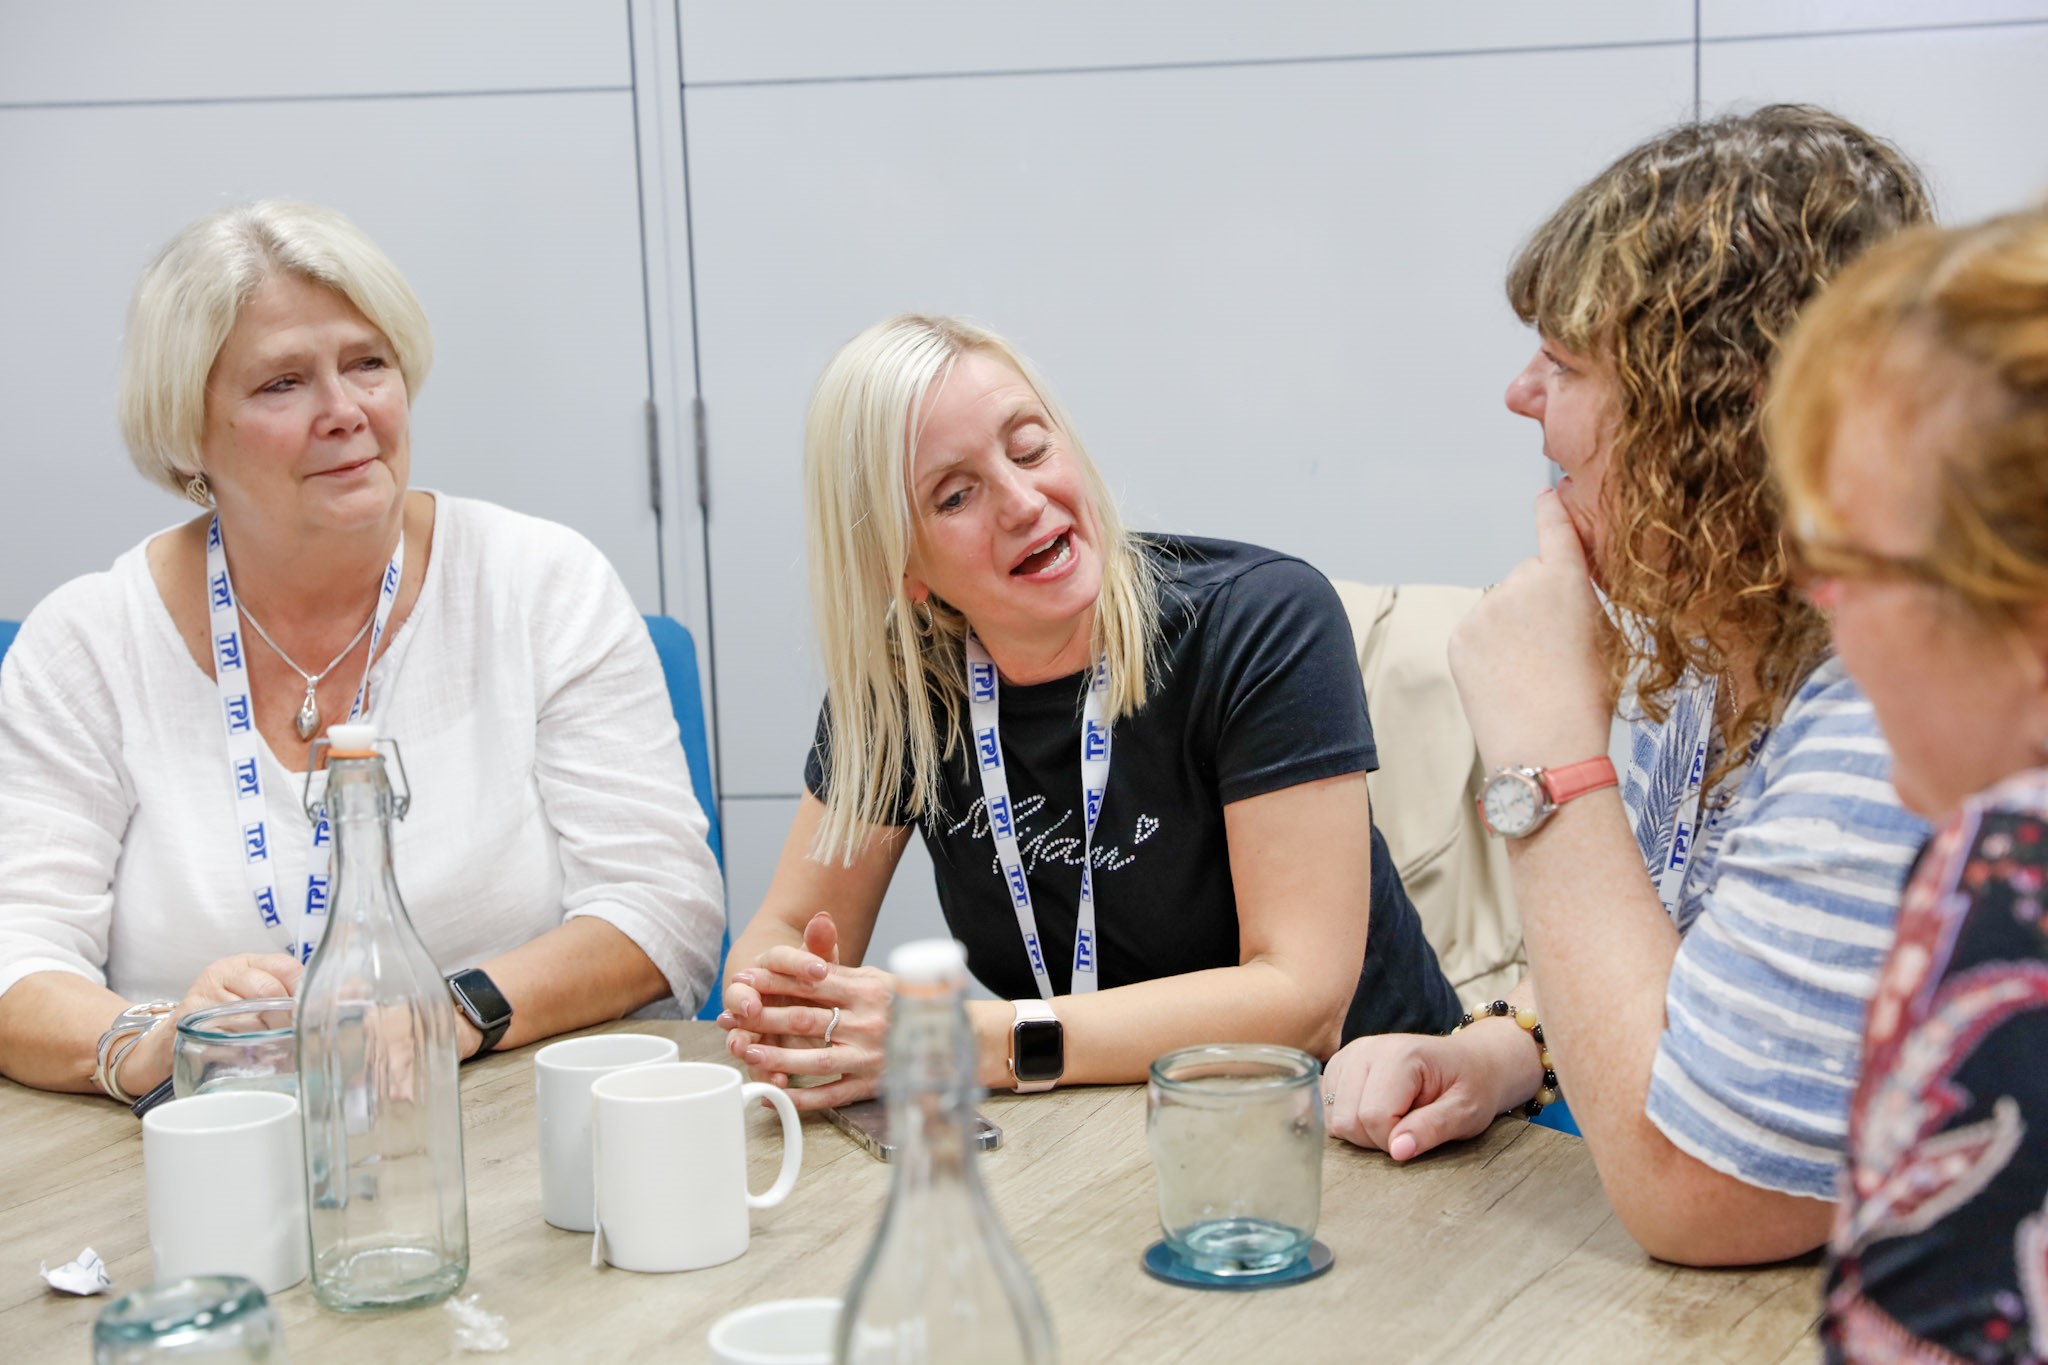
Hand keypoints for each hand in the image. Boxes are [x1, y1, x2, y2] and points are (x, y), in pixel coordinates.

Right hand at [117, 951, 303, 1097]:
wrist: (169, 1041)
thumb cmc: (224, 1019)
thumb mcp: (257, 997)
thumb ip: (291, 995)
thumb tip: (349, 993)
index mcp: (247, 963)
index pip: (287, 968)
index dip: (304, 992)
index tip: (315, 1013)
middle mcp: (224, 973)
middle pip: (269, 991)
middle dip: (287, 1018)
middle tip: (295, 1037)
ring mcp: (205, 995)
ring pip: (249, 1016)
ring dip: (266, 1038)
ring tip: (273, 1049)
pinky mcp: (189, 1020)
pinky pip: (225, 1035)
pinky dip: (242, 1050)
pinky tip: (249, 1056)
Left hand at [718, 912, 894, 1110]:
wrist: (950, 1040)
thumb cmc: (903, 1005)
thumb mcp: (876, 978)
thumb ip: (841, 963)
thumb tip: (817, 923)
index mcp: (866, 989)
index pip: (812, 982)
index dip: (775, 981)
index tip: (746, 979)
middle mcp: (867, 1021)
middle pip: (806, 1019)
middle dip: (765, 1017)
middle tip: (734, 1016)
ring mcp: (869, 1055)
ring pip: (815, 1058)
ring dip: (777, 1057)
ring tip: (749, 1053)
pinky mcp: (871, 1084)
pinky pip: (832, 1093)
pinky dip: (803, 1096)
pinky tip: (778, 1095)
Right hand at [1322, 1020, 1539, 1160]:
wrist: (1470, 1061)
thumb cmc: (1470, 1086)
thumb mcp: (1466, 1112)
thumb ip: (1432, 1129)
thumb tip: (1397, 1151)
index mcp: (1399, 1056)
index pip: (1373, 1117)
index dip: (1395, 1140)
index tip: (1420, 1133)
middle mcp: (1367, 1049)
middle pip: (1346, 1119)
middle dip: (1376, 1138)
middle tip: (1408, 1127)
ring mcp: (1350, 1054)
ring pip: (1333, 1116)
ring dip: (1361, 1130)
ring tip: (1394, 1117)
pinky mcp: (1340, 1064)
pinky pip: (1327, 1108)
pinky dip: (1350, 1119)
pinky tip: (1376, 1109)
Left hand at [1448, 488, 1612, 772]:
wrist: (1547, 747)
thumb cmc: (1587, 699)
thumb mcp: (1606, 636)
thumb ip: (1581, 596)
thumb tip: (1561, 579)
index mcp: (1566, 579)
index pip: (1554, 529)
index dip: (1551, 511)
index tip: (1545, 495)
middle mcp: (1520, 584)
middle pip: (1528, 576)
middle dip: (1538, 599)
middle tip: (1553, 647)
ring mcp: (1484, 610)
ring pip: (1501, 605)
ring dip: (1511, 625)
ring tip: (1529, 669)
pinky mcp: (1459, 636)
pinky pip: (1478, 629)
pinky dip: (1488, 646)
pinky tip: (1505, 676)